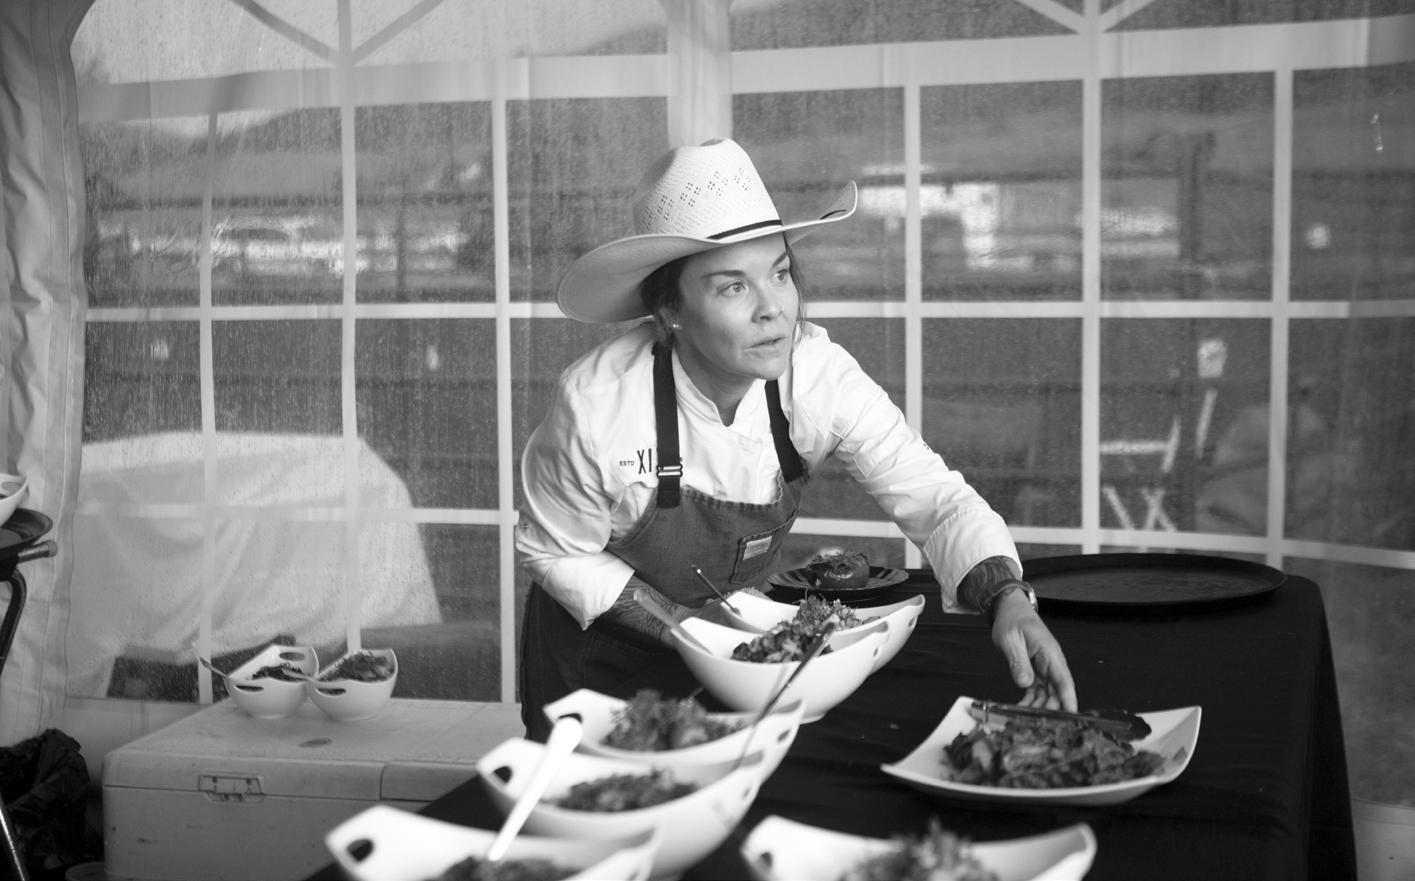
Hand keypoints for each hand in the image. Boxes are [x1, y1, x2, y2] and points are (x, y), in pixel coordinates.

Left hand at [990, 589, 1076, 711]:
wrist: (1010, 610)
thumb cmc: (1012, 621)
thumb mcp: (1010, 639)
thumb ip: (1018, 661)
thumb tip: (1025, 683)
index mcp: (1050, 653)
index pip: (1063, 680)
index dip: (1068, 699)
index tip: (1072, 715)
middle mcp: (1051, 663)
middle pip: (1057, 691)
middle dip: (1052, 709)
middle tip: (1040, 724)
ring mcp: (1045, 669)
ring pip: (1048, 694)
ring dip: (1040, 708)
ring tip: (1028, 721)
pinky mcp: (1036, 673)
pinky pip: (1037, 691)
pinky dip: (1031, 702)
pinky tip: (1022, 710)